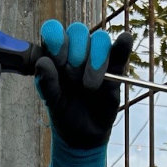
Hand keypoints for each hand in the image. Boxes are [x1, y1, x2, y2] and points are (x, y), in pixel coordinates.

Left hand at [34, 20, 133, 166]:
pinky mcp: (116, 67)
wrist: (84, 135)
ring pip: (100, 39)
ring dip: (95, 61)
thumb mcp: (52, 101)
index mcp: (56, 53)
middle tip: (74, 79)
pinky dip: (123, 44)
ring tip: (90, 86)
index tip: (59, 61)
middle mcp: (77, 50)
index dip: (57, 41)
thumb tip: (43, 62)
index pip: (54, 31)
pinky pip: (121, 49)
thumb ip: (46, 82)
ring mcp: (97, 57)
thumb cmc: (64, 113)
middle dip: (76, 54)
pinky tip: (124, 41)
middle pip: (78, 31)